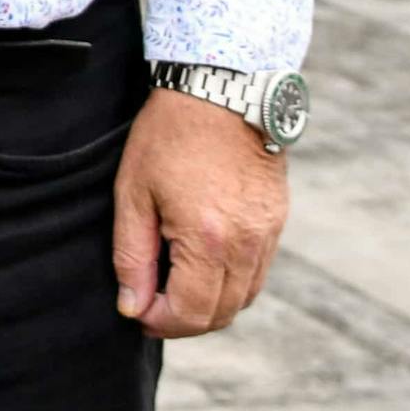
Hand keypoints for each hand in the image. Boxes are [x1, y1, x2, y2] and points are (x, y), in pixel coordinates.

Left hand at [110, 84, 288, 336]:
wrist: (222, 88)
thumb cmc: (169, 135)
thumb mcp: (133, 194)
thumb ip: (132, 257)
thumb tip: (132, 307)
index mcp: (207, 239)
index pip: (189, 313)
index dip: (158, 322)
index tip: (136, 309)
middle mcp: (246, 244)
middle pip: (220, 314)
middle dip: (182, 320)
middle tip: (151, 302)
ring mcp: (268, 233)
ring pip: (243, 299)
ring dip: (209, 305)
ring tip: (174, 284)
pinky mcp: (277, 221)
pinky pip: (258, 273)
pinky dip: (231, 282)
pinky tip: (202, 263)